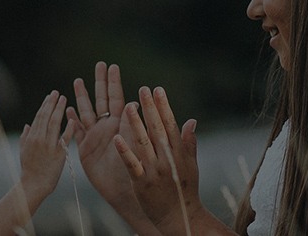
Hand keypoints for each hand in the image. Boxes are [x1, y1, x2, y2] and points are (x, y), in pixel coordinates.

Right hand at [18, 90, 72, 196]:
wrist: (34, 184)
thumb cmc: (29, 169)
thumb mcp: (23, 151)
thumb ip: (25, 137)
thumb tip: (27, 125)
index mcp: (31, 137)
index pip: (38, 117)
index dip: (44, 105)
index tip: (49, 96)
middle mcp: (39, 139)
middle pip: (46, 116)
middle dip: (52, 103)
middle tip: (57, 92)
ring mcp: (48, 145)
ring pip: (54, 123)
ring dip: (59, 109)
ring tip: (64, 99)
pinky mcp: (58, 154)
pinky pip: (64, 138)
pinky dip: (69, 128)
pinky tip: (73, 119)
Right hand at [69, 62, 135, 206]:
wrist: (123, 190)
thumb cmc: (135, 169)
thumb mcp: (135, 144)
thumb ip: (133, 124)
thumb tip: (135, 102)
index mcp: (121, 124)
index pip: (116, 98)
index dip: (113, 82)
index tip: (112, 66)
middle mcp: (108, 127)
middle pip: (101, 100)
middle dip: (99, 82)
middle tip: (99, 64)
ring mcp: (95, 137)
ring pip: (86, 112)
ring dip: (81, 97)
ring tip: (77, 81)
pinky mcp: (85, 149)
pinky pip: (76, 131)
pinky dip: (71, 120)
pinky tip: (67, 109)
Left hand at [113, 86, 205, 233]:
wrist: (181, 217)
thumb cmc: (185, 191)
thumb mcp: (191, 166)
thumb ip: (189, 143)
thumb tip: (191, 120)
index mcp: (178, 153)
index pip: (170, 125)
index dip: (163, 106)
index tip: (157, 90)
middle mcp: (167, 159)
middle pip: (158, 129)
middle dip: (150, 108)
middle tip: (143, 89)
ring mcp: (155, 171)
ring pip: (144, 143)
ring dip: (136, 124)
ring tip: (127, 106)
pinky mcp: (142, 183)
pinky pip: (132, 164)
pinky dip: (125, 151)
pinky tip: (116, 138)